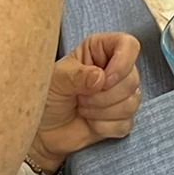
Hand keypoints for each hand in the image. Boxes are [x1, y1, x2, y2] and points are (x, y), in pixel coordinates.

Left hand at [31, 32, 142, 166]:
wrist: (42, 129)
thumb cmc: (45, 96)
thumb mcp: (56, 80)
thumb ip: (77, 75)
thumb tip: (100, 78)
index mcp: (99, 50)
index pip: (129, 45)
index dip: (122, 63)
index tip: (103, 81)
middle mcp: (114, 69)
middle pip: (132, 79)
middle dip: (104, 95)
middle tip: (81, 98)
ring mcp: (119, 95)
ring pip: (132, 103)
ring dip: (103, 112)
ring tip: (82, 109)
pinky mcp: (120, 119)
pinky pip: (126, 124)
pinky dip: (105, 127)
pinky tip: (90, 123)